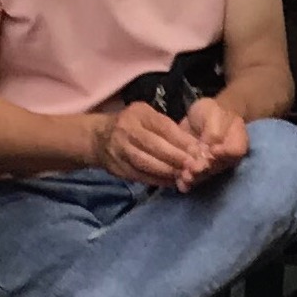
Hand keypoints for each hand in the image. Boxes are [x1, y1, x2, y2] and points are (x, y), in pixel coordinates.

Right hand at [93, 101, 209, 188]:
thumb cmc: (132, 125)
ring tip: (185, 176)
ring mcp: (120, 150)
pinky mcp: (118, 167)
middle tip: (195, 166)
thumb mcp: (148, 116)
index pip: (163, 127)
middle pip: (155, 146)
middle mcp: (127, 130)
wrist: (98, 137)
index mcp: (139, 114)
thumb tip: (196, 145)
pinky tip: (172, 182)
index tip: (199, 151)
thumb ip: (168, 128)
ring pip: (146, 163)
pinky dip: (158, 180)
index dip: (182, 141)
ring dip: (168, 171)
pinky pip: (140, 176)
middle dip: (177, 158)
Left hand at [181, 95, 249, 177]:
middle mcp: (227, 158)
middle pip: (218, 167)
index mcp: (236, 142)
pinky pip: (194, 178)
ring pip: (206, 175)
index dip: (225, 153)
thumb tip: (211, 152)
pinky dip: (186, 182)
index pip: (235, 151)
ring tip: (185, 177)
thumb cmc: (211, 112)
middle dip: (205, 169)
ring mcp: (212, 166)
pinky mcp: (197, 169)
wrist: (200, 117)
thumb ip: (214, 132)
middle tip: (194, 169)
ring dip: (196, 178)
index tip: (213, 151)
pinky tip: (180, 184)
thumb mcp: (213, 114)